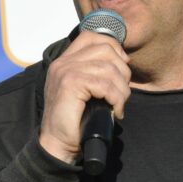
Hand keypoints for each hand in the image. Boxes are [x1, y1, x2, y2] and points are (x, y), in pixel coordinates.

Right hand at [39, 30, 131, 163]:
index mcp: (65, 61)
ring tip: (119, 104)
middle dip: (122, 71)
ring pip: (109, 68)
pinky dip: (117, 98)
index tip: (122, 67)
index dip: (113, 47)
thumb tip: (124, 60)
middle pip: (105, 49)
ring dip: (122, 89)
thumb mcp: (87, 91)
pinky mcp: (70, 84)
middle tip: (122, 92)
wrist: (58, 144)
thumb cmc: (76, 121)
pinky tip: (116, 111)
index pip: (92, 37)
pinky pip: (105, 84)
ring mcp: (65, 71)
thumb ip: (96, 73)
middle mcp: (63, 62)